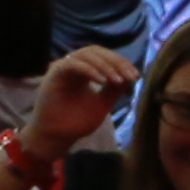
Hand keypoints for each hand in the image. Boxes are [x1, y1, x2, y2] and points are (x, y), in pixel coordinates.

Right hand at [14, 44, 134, 173]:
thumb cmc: (76, 122)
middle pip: (96, 52)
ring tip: (117, 80)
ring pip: (85, 54)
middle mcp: (73, 66)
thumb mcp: (102, 103)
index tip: (135, 76)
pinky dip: (89, 70)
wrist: (58, 137)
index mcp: (84, 70)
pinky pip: (72, 64)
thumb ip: (114, 90)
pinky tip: (102, 81)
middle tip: (130, 76)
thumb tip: (131, 77)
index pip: (104, 57)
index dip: (121, 63)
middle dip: (116, 62)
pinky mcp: (54, 74)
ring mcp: (63, 68)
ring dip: (105, 65)